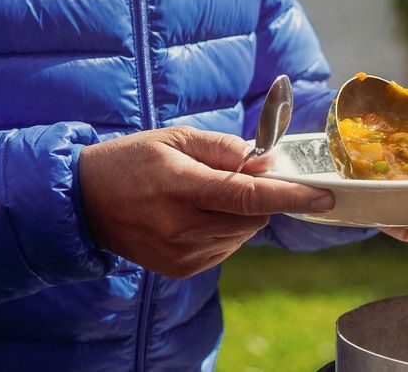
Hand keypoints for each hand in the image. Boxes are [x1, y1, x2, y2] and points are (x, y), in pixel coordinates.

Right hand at [79, 127, 336, 277]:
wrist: (82, 203)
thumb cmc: (132, 162)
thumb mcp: (176, 138)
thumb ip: (226, 149)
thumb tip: (268, 162)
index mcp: (180, 187)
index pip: (249, 195)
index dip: (291, 195)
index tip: (324, 195)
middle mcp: (182, 227)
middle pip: (254, 215)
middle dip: (261, 195)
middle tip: (236, 174)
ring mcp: (182, 254)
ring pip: (245, 232)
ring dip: (243, 212)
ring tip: (206, 193)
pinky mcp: (182, 269)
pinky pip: (228, 246)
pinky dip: (227, 228)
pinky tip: (198, 214)